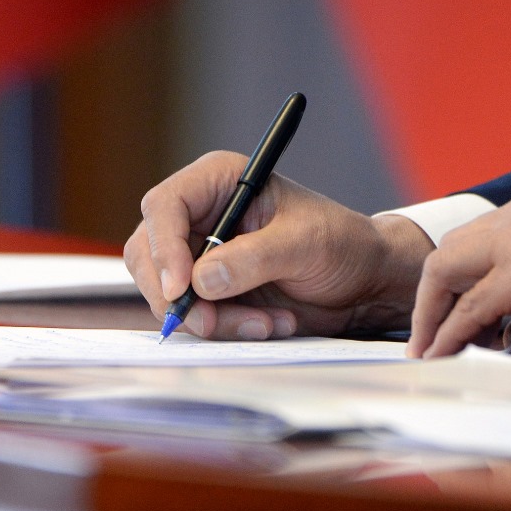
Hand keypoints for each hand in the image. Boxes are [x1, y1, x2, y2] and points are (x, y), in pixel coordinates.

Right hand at [124, 151, 432, 339]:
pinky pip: (193, 315)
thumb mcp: (305, 244)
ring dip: (210, 319)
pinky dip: (224, 328)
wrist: (362, 280)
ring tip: (267, 323)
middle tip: (210, 323)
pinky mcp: (210, 291)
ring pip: (167, 292)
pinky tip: (270, 324)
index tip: (181, 288)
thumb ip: (253, 259)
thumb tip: (202, 280)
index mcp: (221, 182)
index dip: (164, 248)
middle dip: (176, 295)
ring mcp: (201, 255)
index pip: (165, 207)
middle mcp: (201, 215)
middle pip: (149, 253)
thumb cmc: (341, 243)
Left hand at [407, 176, 510, 357]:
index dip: (460, 276)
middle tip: (427, 334)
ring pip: (451, 270)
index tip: (450, 310)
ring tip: (428, 352)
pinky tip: (444, 356)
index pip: (485, 237)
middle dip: (433, 294)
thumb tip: (505, 339)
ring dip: (434, 315)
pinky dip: (452, 332)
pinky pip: (473, 305)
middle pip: (455, 247)